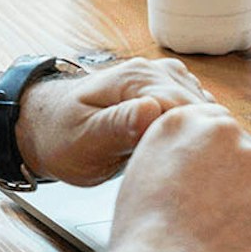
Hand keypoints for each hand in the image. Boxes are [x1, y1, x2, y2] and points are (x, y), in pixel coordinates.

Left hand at [16, 57, 215, 186]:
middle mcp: (155, 72)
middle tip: (191, 179)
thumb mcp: (84, 139)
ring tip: (188, 170)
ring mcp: (164, 80)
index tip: (194, 173)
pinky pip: (196, 114)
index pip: (188, 109)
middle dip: (202, 143)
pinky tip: (184, 157)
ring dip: (201, 139)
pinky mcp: (168, 93)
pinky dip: (196, 135)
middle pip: (202, 110)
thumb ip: (117, 125)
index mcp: (136, 78)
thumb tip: (152, 110)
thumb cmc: (60, 136)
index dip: (195, 143)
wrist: (45, 126)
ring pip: (205, 112)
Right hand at [104, 103, 250, 251]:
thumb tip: (198, 162)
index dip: (213, 163)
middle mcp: (229, 134)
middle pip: (244, 156)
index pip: (214, 129)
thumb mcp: (142, 175)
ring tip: (221, 242)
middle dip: (236, 186)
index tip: (210, 185)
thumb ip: (175, 154)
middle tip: (212, 221)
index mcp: (186, 123)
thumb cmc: (144, 239)